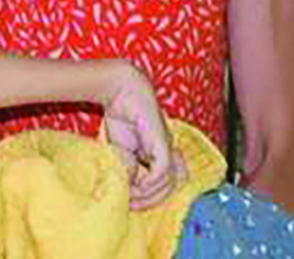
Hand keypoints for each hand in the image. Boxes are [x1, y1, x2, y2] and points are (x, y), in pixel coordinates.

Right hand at [101, 67, 181, 209]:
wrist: (121, 89)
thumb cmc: (121, 113)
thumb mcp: (121, 147)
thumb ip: (127, 166)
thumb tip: (130, 186)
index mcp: (160, 151)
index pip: (168, 182)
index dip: (152, 196)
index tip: (132, 202)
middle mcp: (168, 150)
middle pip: (172, 186)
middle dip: (151, 200)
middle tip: (132, 205)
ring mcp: (167, 146)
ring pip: (170, 182)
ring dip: (150, 194)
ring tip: (131, 196)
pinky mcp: (162, 142)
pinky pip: (163, 170)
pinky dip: (150, 181)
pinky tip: (136, 182)